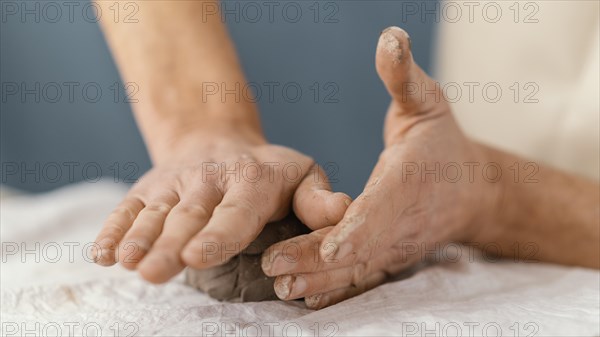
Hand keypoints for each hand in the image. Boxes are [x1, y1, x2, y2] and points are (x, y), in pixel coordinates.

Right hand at [92, 127, 350, 282]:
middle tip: (153, 272)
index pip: (235, 211)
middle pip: (188, 216)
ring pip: (154, 212)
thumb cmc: (269, 172)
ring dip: (138, 238)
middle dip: (169, 245)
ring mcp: (174, 184)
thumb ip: (318, 199)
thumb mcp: (303, 176)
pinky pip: (128, 208)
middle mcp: (209, 180)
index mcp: (251, 181)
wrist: (219, 141)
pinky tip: (102, 255)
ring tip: (127, 262)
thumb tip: (343, 212)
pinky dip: (113, 230)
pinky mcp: (148, 189)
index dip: (217, 235)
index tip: (198, 256)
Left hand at [261, 27, 498, 308]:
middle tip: (272, 264)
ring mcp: (396, 246)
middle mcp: (402, 221)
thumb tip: (390, 36)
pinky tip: (303, 296)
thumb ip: (403, 76)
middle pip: (359, 248)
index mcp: (408, 182)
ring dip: (318, 280)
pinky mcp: (389, 259)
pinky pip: (361, 279)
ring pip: (356, 270)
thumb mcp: (427, 102)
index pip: (383, 210)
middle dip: (317, 259)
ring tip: (279, 285)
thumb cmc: (443, 143)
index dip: (357, 228)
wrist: (471, 190)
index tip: (330, 244)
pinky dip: (334, 290)